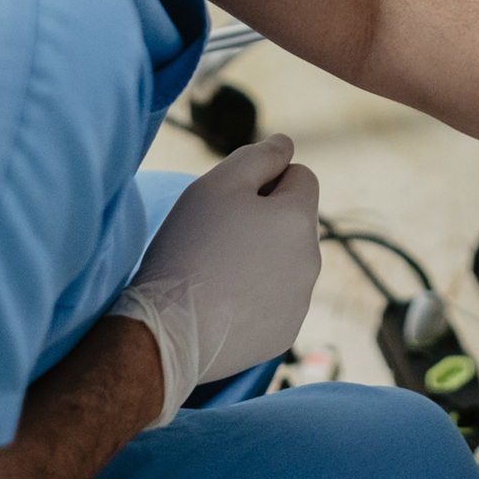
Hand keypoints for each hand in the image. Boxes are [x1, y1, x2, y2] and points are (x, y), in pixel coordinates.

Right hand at [109, 133, 319, 424]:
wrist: (166, 331)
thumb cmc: (189, 249)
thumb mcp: (218, 184)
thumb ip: (259, 155)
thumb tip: (287, 145)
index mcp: (299, 219)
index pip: (300, 176)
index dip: (265, 179)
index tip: (231, 201)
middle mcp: (312, 260)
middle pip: (293, 221)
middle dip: (265, 220)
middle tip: (218, 237)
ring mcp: (300, 301)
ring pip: (286, 261)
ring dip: (262, 257)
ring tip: (216, 272)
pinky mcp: (284, 333)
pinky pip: (276, 299)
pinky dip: (256, 296)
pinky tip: (221, 303)